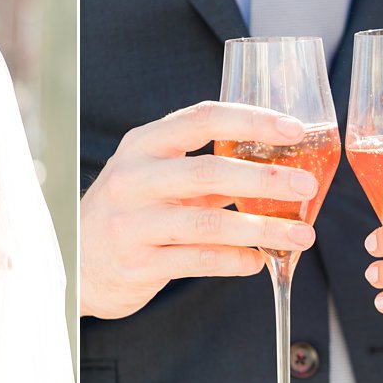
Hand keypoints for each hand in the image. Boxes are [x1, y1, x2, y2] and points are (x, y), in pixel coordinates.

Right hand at [80, 101, 320, 318]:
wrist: (75, 261)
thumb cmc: (131, 212)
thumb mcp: (155, 177)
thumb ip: (207, 168)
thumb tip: (280, 166)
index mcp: (143, 145)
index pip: (202, 118)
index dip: (252, 120)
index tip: (295, 128)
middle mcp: (134, 178)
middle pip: (209, 171)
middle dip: (266, 179)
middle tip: (307, 186)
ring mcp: (132, 223)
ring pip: (209, 223)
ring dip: (263, 229)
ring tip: (302, 235)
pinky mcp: (137, 264)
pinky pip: (199, 261)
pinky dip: (237, 261)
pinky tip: (260, 261)